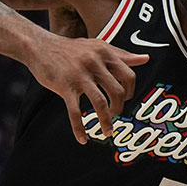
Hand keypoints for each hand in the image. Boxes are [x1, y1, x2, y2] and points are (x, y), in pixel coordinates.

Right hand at [27, 34, 146, 143]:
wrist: (40, 46)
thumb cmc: (71, 49)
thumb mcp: (98, 46)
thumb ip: (122, 54)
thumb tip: (145, 59)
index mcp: (105, 53)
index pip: (129, 76)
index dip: (130, 92)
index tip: (124, 99)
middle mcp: (94, 63)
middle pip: (117, 91)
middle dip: (119, 108)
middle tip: (115, 114)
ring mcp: (79, 75)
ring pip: (100, 103)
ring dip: (106, 121)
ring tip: (107, 131)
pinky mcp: (65, 86)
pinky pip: (75, 112)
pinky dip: (79, 129)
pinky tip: (83, 139)